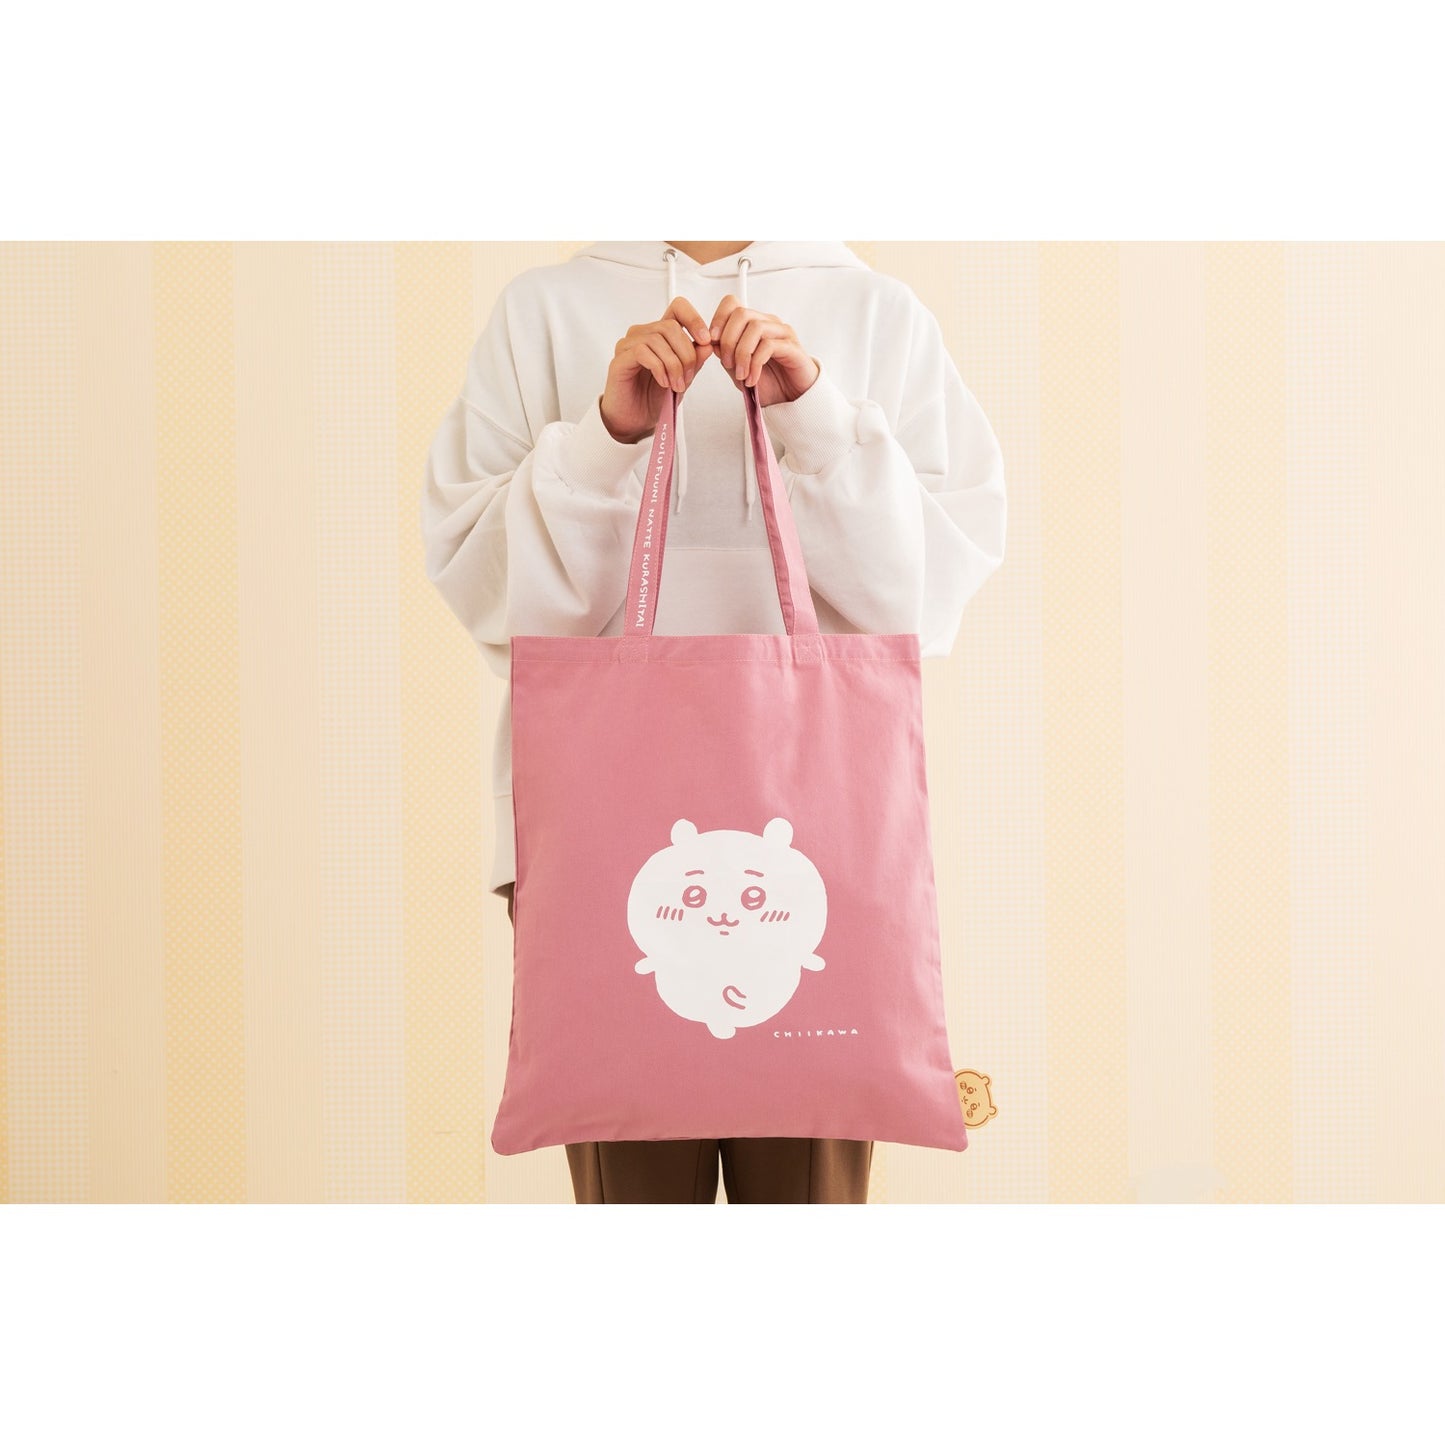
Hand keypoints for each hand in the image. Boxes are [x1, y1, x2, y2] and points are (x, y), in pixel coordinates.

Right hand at [599, 298, 714, 443]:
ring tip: (676, 385)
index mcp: (661, 334)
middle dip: (686, 354)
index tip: (706, 341)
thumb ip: (695, 361)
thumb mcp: (684, 378)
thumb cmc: (655, 398)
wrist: (636, 421)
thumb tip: (708, 344)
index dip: (694, 319)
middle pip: (671, 327)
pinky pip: (642, 352)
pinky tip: (663, 382)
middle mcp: (643, 334)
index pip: (678, 307)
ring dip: (673, 365)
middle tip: (687, 379)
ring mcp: (629, 345)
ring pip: (658, 339)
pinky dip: (658, 368)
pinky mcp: (620, 359)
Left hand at [708, 295, 819, 407]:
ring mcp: (782, 333)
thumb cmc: (766, 382)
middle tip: (727, 364)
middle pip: (741, 313)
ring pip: (755, 328)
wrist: (789, 399)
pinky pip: (769, 346)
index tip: (711, 341)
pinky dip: (756, 364)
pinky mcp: (792, 347)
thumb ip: (724, 354)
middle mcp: (768, 322)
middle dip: (728, 340)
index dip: (718, 318)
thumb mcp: (737, 369)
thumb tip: (711, 341)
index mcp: (752, 323)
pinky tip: (752, 379)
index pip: (732, 303)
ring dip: (742, 353)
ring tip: (741, 374)